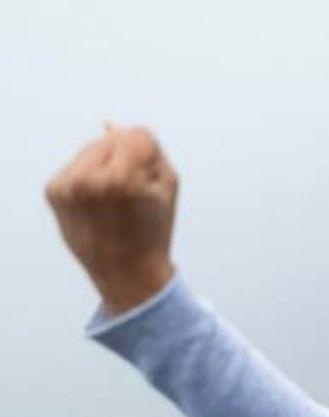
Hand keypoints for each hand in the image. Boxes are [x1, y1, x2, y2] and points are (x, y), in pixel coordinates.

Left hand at [45, 120, 179, 314]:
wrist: (126, 273)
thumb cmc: (153, 231)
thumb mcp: (168, 188)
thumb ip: (148, 149)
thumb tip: (108, 124)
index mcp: (122, 180)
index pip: (138, 134)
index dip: (151, 155)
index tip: (150, 180)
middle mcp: (89, 180)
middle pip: (112, 138)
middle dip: (125, 158)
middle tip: (132, 195)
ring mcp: (67, 186)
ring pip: (91, 149)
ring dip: (105, 165)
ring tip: (114, 200)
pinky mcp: (53, 192)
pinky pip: (75, 166)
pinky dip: (88, 178)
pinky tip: (97, 204)